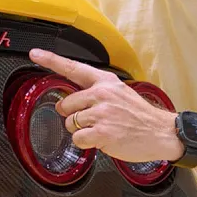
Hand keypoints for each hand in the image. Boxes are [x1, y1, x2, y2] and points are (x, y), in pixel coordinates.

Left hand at [28, 48, 183, 163]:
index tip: (35, 53)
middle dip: (74, 115)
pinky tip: (102, 139)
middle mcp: (102, 94)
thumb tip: (67, 100)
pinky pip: (78, 138)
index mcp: (105, 82)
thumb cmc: (139, 116)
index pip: (73, 68)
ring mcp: (102, 113)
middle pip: (65, 104)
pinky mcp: (103, 131)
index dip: (51, 60)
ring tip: (102, 129)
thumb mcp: (119, 93)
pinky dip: (85, 143)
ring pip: (70, 123)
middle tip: (94, 120)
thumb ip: (95, 92)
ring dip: (81, 130)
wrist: (162, 132)